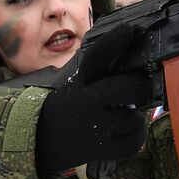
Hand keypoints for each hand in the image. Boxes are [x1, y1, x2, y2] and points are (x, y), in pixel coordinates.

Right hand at [35, 24, 152, 174]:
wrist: (35, 138)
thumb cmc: (62, 106)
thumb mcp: (71, 83)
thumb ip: (94, 71)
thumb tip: (125, 51)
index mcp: (78, 81)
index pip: (97, 55)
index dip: (116, 41)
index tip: (132, 30)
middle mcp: (86, 101)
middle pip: (126, 87)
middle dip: (140, 86)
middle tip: (142, 87)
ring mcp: (93, 126)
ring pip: (132, 118)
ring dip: (136, 117)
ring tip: (129, 115)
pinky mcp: (98, 148)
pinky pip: (131, 143)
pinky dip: (137, 138)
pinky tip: (131, 132)